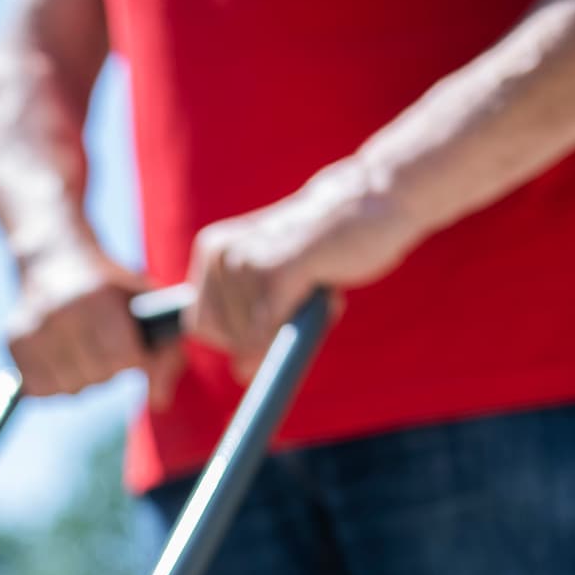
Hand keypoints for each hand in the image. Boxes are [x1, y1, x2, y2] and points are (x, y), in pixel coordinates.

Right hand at [7, 247, 185, 410]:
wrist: (53, 255)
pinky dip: (55, 382)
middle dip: (109, 368)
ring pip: (69, 389)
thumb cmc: (109, 284)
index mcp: (97, 296)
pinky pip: (41, 389)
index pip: (124, 358)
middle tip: (107, 345)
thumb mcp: (145, 301)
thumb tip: (159, 401)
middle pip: (98, 376)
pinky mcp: (12, 341)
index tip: (134, 349)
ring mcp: (32, 327)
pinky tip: (60, 358)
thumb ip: (165, 349)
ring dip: (82, 379)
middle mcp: (59, 311)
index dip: (135, 359)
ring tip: (84, 352)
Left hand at [184, 159, 421, 379]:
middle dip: (270, 334)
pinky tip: (324, 295)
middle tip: (304, 293)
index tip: (270, 314)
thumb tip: (240, 373)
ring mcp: (247, 260)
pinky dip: (298, 331)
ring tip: (318, 283)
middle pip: (229, 338)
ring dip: (296, 326)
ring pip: (255, 340)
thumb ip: (251, 326)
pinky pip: (272, 333)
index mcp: (212, 250)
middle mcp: (221, 253)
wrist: (374, 200)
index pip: (200, 325)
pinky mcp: (279, 271)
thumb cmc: (326, 247)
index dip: (235, 336)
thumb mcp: (276, 286)